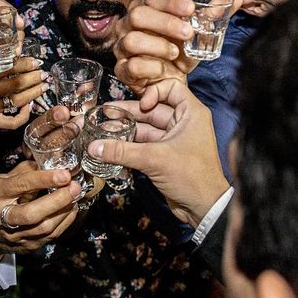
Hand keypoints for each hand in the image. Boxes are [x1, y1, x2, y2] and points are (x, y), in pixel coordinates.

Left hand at [0, 0, 16, 116]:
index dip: (4, 7)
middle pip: (0, 16)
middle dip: (13, 23)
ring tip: (16, 51)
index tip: (15, 21)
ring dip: (15, 38)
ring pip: (4, 32)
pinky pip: (4, 49)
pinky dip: (12, 51)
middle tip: (18, 38)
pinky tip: (13, 59)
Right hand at [0, 56, 49, 129]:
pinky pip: (12, 121)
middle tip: (43, 74)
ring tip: (43, 87)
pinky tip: (28, 106)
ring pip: (17, 100)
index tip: (35, 62)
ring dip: (33, 93)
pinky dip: (23, 115)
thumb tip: (19, 51)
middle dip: (33, 78)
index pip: (7, 68)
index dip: (25, 64)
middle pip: (15, 83)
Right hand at [0, 161, 79, 261]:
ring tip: (75, 196)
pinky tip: (71, 208)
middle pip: (31, 213)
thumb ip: (26, 170)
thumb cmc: (0, 199)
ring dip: (64, 211)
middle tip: (74, 188)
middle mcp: (1, 216)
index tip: (64, 174)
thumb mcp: (4, 179)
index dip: (44, 179)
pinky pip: (51, 236)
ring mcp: (14, 234)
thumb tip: (50, 162)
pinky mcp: (27, 245)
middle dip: (57, 200)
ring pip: (44, 227)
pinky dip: (65, 221)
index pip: (20, 185)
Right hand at [88, 79, 229, 227]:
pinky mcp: (165, 156)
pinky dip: (130, 146)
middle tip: (105, 116)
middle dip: (129, 114)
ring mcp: (174, 140)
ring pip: (146, 129)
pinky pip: (144, 145)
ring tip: (103, 132)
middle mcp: (184, 123)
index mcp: (191, 114)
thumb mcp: (155, 159)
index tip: (141, 106)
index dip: (153, 93)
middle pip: (152, 110)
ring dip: (126, 131)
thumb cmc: (191, 176)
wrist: (203, 209)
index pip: (171, 88)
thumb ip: (122, 151)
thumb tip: (94, 146)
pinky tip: (111, 148)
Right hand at [113, 0, 243, 93]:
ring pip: (132, 40)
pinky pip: (130, 66)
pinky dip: (150, 67)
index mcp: (146, 9)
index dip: (171, 2)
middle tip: (188, 33)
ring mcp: (122, 47)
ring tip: (176, 53)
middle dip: (165, 23)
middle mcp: (129, 25)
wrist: (169, 82)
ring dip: (158, 46)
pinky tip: (163, 69)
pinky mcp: (122, 69)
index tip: (191, 8)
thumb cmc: (179, 51)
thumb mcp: (197, 32)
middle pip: (138, 15)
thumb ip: (214, 13)